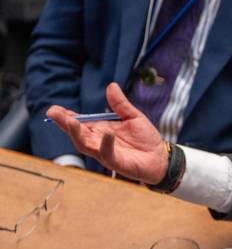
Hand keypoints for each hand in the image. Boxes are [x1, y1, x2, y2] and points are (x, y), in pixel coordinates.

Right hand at [47, 83, 167, 183]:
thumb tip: (111, 85)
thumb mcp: (133, 117)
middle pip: (77, 133)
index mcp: (100, 129)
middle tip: (53, 113)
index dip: (67, 116)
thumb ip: (121, 104)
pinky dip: (105, 144)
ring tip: (71, 121)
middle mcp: (99, 141)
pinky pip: (107, 154)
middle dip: (64, 123)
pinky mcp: (116, 162)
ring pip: (85, 145)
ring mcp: (105, 153)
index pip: (79, 122)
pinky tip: (106, 134)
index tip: (55, 108)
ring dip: (77, 133)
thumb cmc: (146, 139)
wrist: (161, 158)